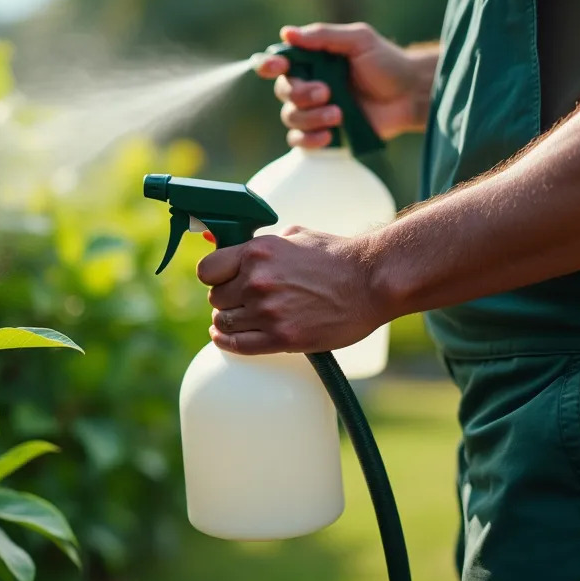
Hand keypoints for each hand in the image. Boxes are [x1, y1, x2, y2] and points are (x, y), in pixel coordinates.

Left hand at [197, 227, 388, 355]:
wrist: (371, 281)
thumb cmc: (337, 256)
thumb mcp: (295, 235)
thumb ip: (264, 244)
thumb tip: (241, 248)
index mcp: (257, 253)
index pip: (208, 270)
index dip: (214, 276)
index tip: (222, 280)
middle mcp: (256, 282)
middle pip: (216, 298)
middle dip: (225, 299)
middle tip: (239, 300)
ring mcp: (267, 312)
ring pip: (225, 321)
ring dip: (229, 320)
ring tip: (238, 318)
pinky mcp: (281, 337)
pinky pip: (238, 345)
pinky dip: (226, 342)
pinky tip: (223, 337)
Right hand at [256, 23, 434, 148]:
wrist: (410, 95)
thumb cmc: (387, 63)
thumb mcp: (359, 40)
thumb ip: (323, 36)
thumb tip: (287, 32)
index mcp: (312, 62)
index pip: (280, 63)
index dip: (270, 65)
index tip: (278, 67)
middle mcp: (309, 86)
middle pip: (283, 92)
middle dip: (301, 94)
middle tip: (328, 91)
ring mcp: (316, 112)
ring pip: (291, 118)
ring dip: (310, 117)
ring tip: (339, 114)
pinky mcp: (325, 134)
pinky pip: (301, 142)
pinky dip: (309, 140)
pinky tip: (328, 136)